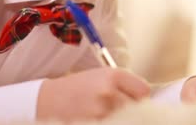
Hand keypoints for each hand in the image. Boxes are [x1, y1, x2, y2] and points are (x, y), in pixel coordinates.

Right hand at [36, 67, 150, 120]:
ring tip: (102, 112)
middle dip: (130, 110)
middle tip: (116, 108)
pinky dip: (110, 121)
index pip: (144, 90)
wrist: (47, 100)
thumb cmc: (77, 88)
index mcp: (112, 75)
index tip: (133, 100)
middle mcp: (108, 91)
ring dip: (120, 118)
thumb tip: (148, 99)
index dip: (139, 97)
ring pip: (126, 118)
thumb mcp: (100, 76)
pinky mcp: (93, 123)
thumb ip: (124, 85)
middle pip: (137, 107)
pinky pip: (113, 123)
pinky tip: (98, 118)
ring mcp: (101, 111)